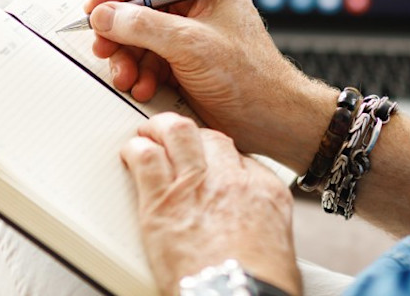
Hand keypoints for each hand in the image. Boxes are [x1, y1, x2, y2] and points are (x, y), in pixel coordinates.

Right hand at [87, 0, 334, 168]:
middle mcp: (196, 3)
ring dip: (127, 59)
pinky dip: (140, 74)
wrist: (270, 119)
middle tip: (103, 50)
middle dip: (119, 31)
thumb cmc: (247, 74)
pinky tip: (144, 88)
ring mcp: (188, 34)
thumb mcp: (190, 44)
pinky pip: (147, 60)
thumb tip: (103, 14)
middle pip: (137, 6)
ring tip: (127, 79)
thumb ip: (142, 26)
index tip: (93, 9)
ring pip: (138, 37)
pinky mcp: (183, 62)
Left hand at [121, 114, 300, 295]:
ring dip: (160, 130)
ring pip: (177, 133)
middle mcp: (231, 180)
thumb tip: (255, 233)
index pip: (239, 156)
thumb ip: (263, 224)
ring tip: (148, 133)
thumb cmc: (260, 285)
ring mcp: (194, 187)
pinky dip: (136, 151)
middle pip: (210, 137)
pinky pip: (146, 159)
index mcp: (264, 191)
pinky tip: (131, 154)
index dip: (219, 155)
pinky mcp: (160, 204)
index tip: (209, 161)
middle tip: (175, 137)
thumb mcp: (278, 244)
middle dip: (191, 134)